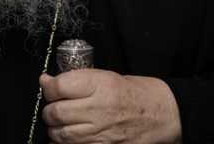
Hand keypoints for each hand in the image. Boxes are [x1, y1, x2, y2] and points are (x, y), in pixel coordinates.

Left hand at [39, 69, 180, 143]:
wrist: (164, 114)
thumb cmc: (138, 94)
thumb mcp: (109, 76)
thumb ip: (79, 80)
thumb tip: (49, 81)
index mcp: (100, 85)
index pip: (58, 87)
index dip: (49, 86)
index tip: (49, 85)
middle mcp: (99, 109)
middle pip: (55, 113)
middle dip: (50, 110)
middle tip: (54, 105)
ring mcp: (101, 132)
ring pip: (60, 134)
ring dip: (55, 128)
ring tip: (63, 121)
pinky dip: (66, 142)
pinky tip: (71, 136)